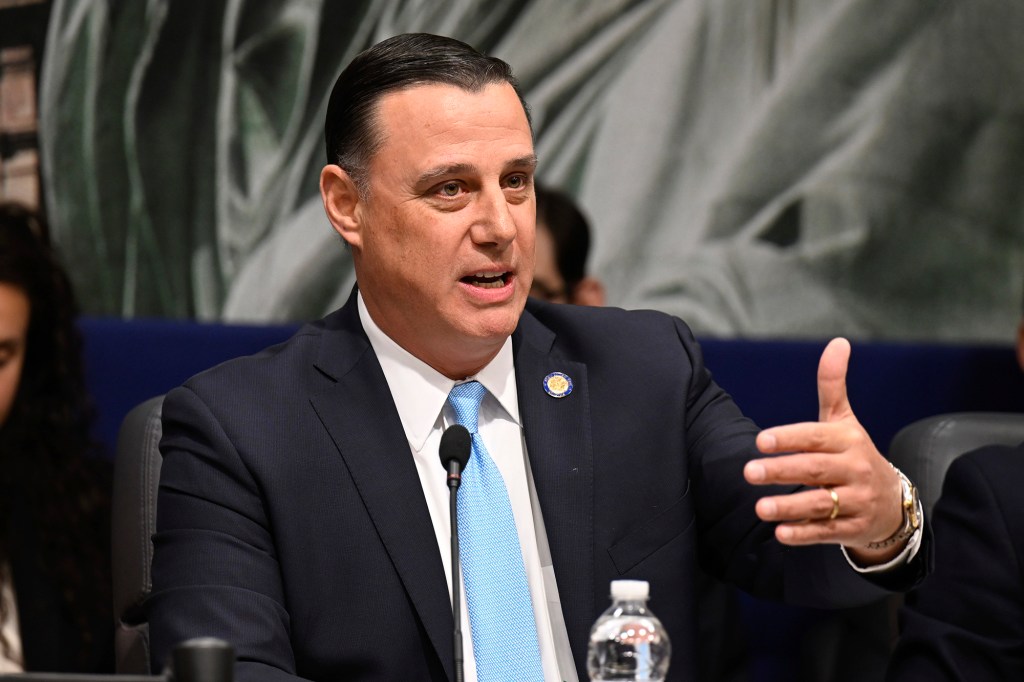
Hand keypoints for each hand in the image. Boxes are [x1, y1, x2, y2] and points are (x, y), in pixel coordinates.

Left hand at [742, 338, 904, 563]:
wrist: (893, 503)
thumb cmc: (854, 455)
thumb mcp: (844, 421)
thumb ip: (833, 385)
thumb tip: (837, 342)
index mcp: (847, 440)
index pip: (816, 437)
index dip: (789, 438)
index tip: (761, 441)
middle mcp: (853, 470)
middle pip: (815, 470)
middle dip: (782, 471)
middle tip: (749, 472)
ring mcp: (856, 501)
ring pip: (821, 505)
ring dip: (790, 507)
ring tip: (760, 508)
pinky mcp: (853, 529)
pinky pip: (827, 532)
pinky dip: (804, 534)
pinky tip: (781, 534)